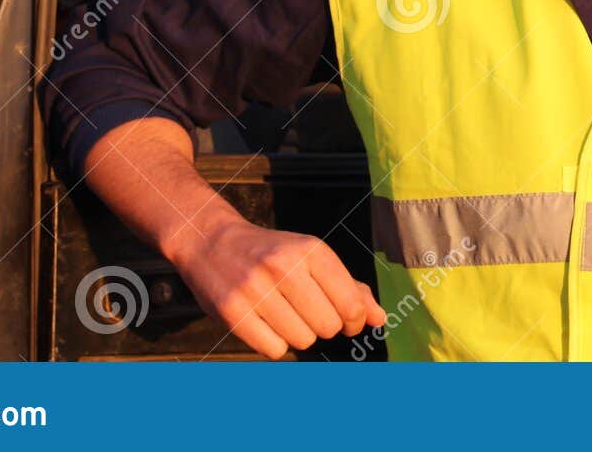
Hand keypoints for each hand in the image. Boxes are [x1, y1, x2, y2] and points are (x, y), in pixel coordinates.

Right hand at [167, 212, 386, 358]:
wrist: (211, 241)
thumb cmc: (272, 253)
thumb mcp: (312, 257)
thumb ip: (350, 287)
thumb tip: (380, 319)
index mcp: (311, 249)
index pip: (350, 304)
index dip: (353, 320)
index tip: (345, 319)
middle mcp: (284, 266)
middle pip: (328, 326)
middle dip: (324, 326)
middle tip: (308, 311)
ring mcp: (256, 289)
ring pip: (302, 340)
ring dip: (298, 334)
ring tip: (283, 313)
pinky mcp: (232, 312)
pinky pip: (274, 350)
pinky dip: (274, 343)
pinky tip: (265, 322)